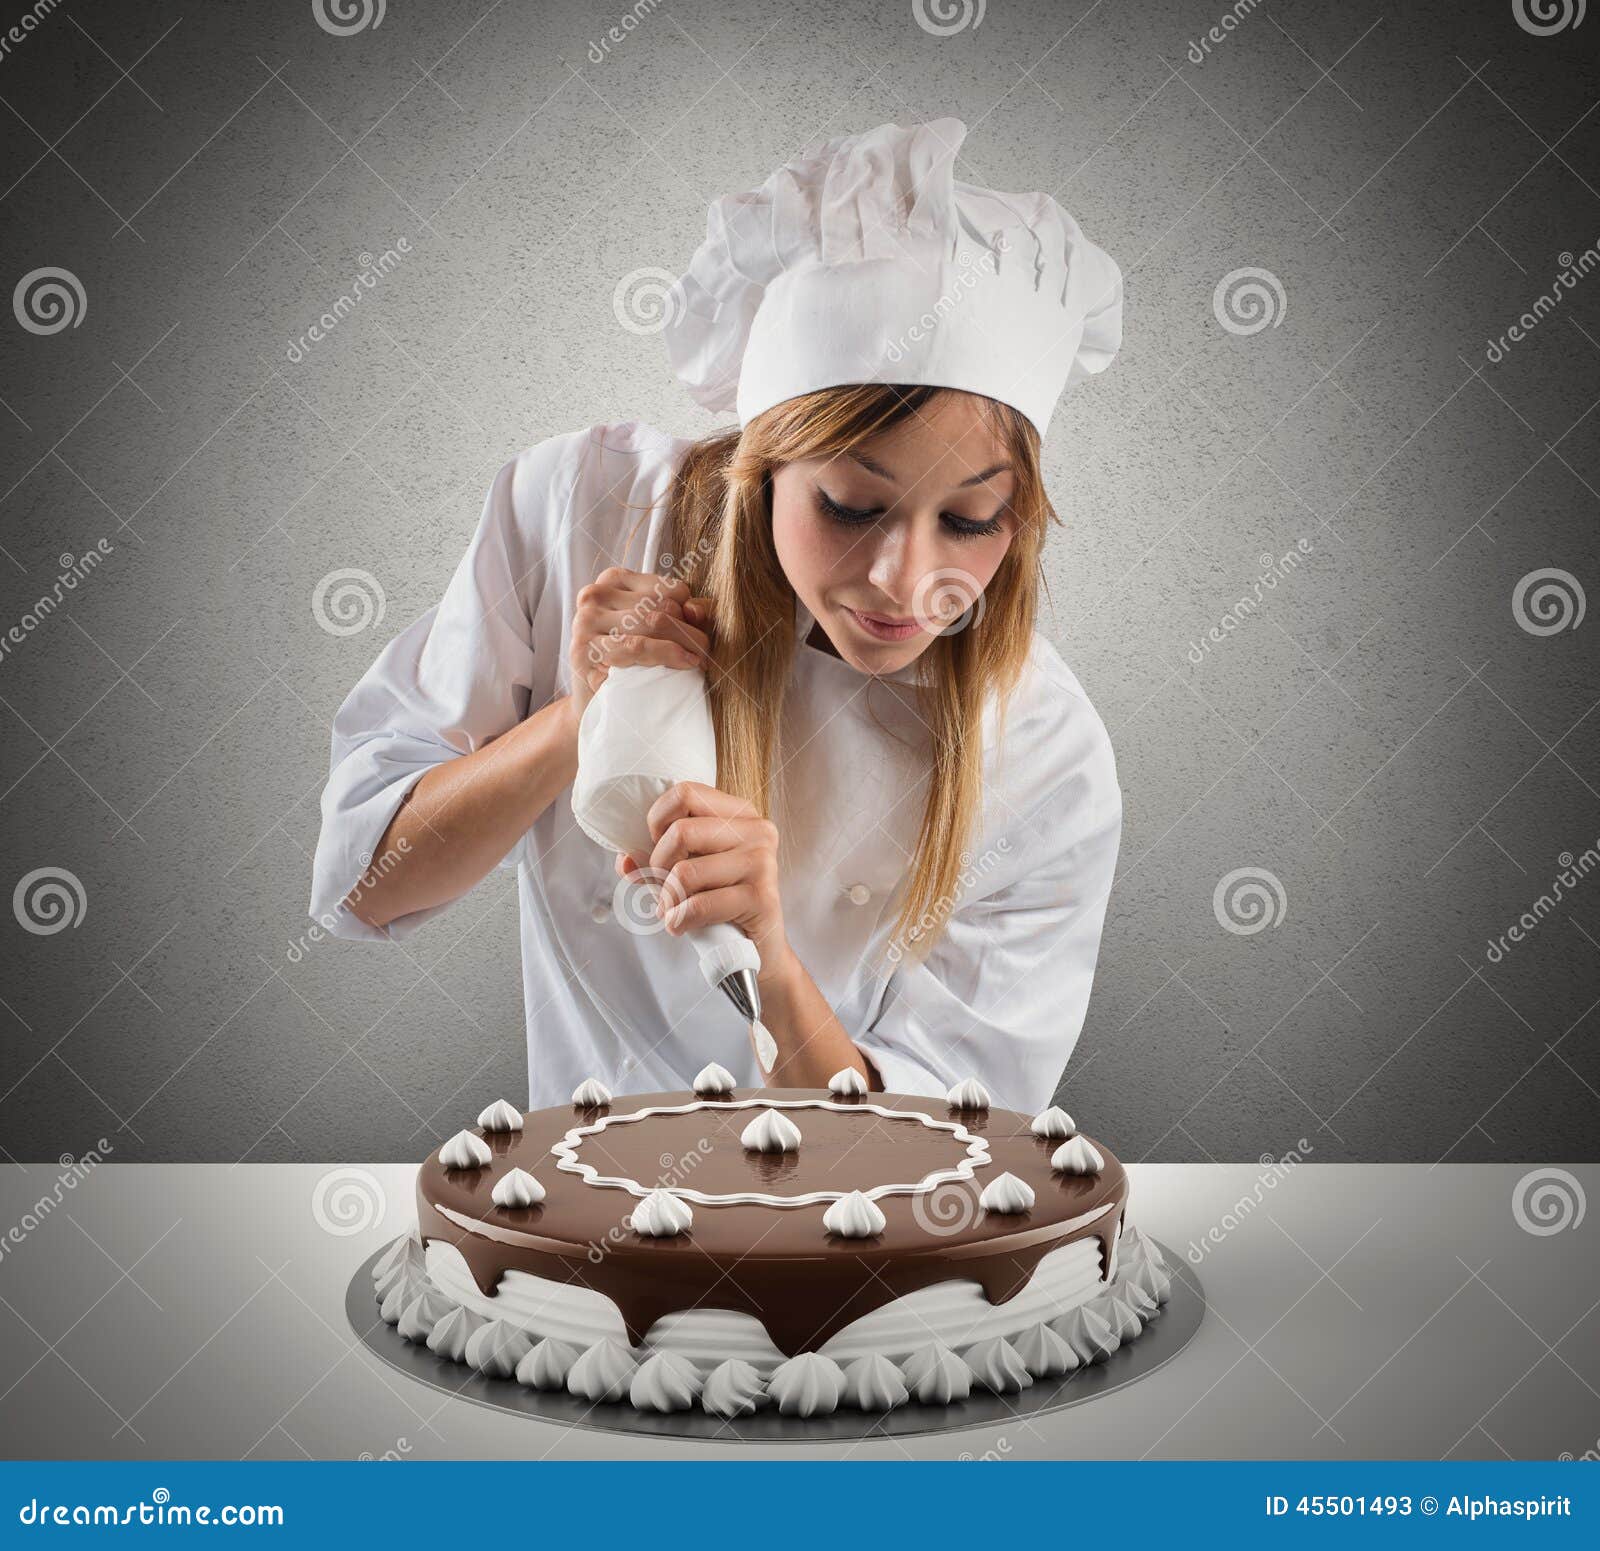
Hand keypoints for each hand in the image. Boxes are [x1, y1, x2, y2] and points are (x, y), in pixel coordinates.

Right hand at [568, 567, 711, 720]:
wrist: (594, 697)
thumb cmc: (629, 659)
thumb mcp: (655, 628)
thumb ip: (681, 614)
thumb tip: (696, 610)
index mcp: (614, 581)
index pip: (670, 589)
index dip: (689, 613)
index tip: (696, 634)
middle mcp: (595, 595)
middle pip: (663, 607)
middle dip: (691, 632)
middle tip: (704, 653)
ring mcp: (585, 621)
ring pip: (652, 622)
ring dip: (684, 644)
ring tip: (697, 661)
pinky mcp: (585, 649)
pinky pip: (636, 645)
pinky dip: (665, 653)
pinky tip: (683, 662)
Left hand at [618, 780, 796, 987]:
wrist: (760, 949)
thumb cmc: (720, 903)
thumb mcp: (684, 873)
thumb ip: (653, 861)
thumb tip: (626, 859)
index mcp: (739, 814)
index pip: (685, 792)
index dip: (657, 821)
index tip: (657, 848)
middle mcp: (756, 830)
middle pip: (680, 832)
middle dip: (658, 867)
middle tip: (663, 889)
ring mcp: (762, 862)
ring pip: (686, 871)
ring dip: (667, 899)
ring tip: (672, 910)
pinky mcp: (762, 897)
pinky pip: (701, 904)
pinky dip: (680, 919)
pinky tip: (681, 925)